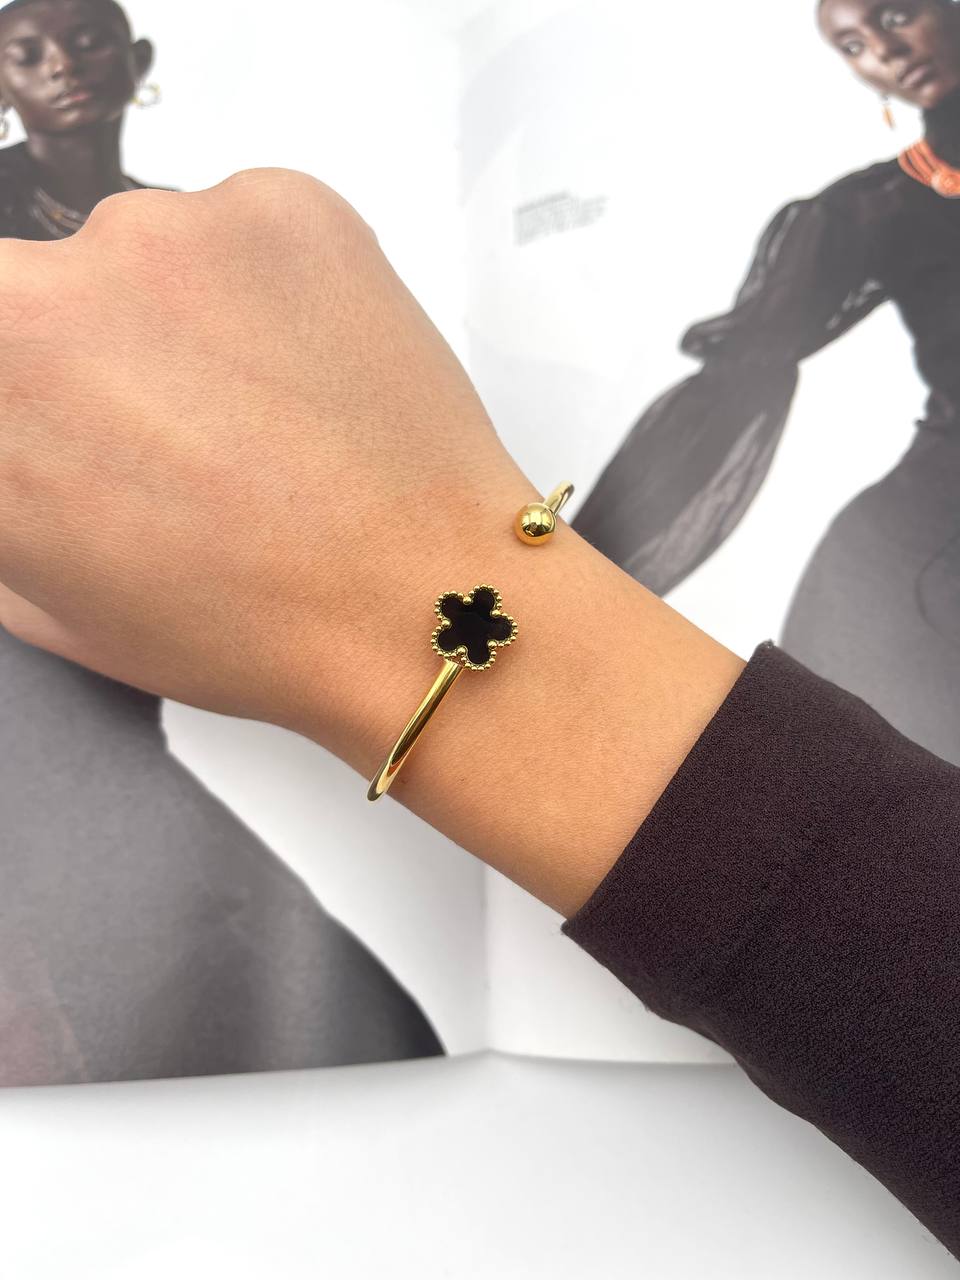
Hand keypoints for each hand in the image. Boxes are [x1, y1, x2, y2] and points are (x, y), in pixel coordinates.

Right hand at [0, 168, 527, 760]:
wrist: (422, 603)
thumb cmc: (257, 626)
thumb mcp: (59, 602)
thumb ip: (6, 504)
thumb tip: (14, 450)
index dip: (33, 394)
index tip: (77, 418)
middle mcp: (41, 297)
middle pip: (35, 289)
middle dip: (86, 352)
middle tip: (160, 421)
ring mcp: (164, 233)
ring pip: (142, 254)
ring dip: (178, 316)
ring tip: (260, 412)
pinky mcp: (274, 203)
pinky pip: (239, 228)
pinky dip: (266, 288)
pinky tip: (311, 374)